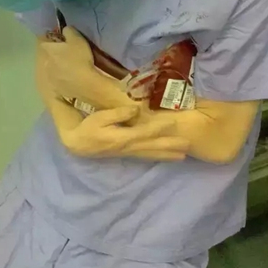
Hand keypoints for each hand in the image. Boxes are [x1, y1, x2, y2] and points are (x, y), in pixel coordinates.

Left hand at [40, 27, 94, 99]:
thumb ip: (68, 31)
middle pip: (45, 53)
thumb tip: (64, 30)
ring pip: (49, 66)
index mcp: (46, 48)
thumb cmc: (79, 59)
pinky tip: (68, 77)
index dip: (51, 36)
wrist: (84, 85)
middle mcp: (42, 62)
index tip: (59, 37)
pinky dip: (59, 76)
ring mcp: (46, 76)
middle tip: (65, 51)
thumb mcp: (77, 38)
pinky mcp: (53, 88)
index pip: (42, 38)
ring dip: (55, 65)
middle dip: (52, 51)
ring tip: (67, 65)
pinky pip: (54, 78)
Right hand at [61, 107, 188, 160]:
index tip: (174, 122)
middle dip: (171, 145)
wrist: (79, 145)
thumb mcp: (100, 117)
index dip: (159, 127)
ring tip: (185, 155)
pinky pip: (148, 156)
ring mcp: (130, 152)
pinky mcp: (129, 154)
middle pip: (153, 146)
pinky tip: (169, 157)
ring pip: (152, 154)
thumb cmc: (89, 128)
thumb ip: (118, 114)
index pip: (145, 132)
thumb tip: (135, 109)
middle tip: (188, 144)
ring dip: (169, 154)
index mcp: (123, 137)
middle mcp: (129, 147)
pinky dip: (160, 157)